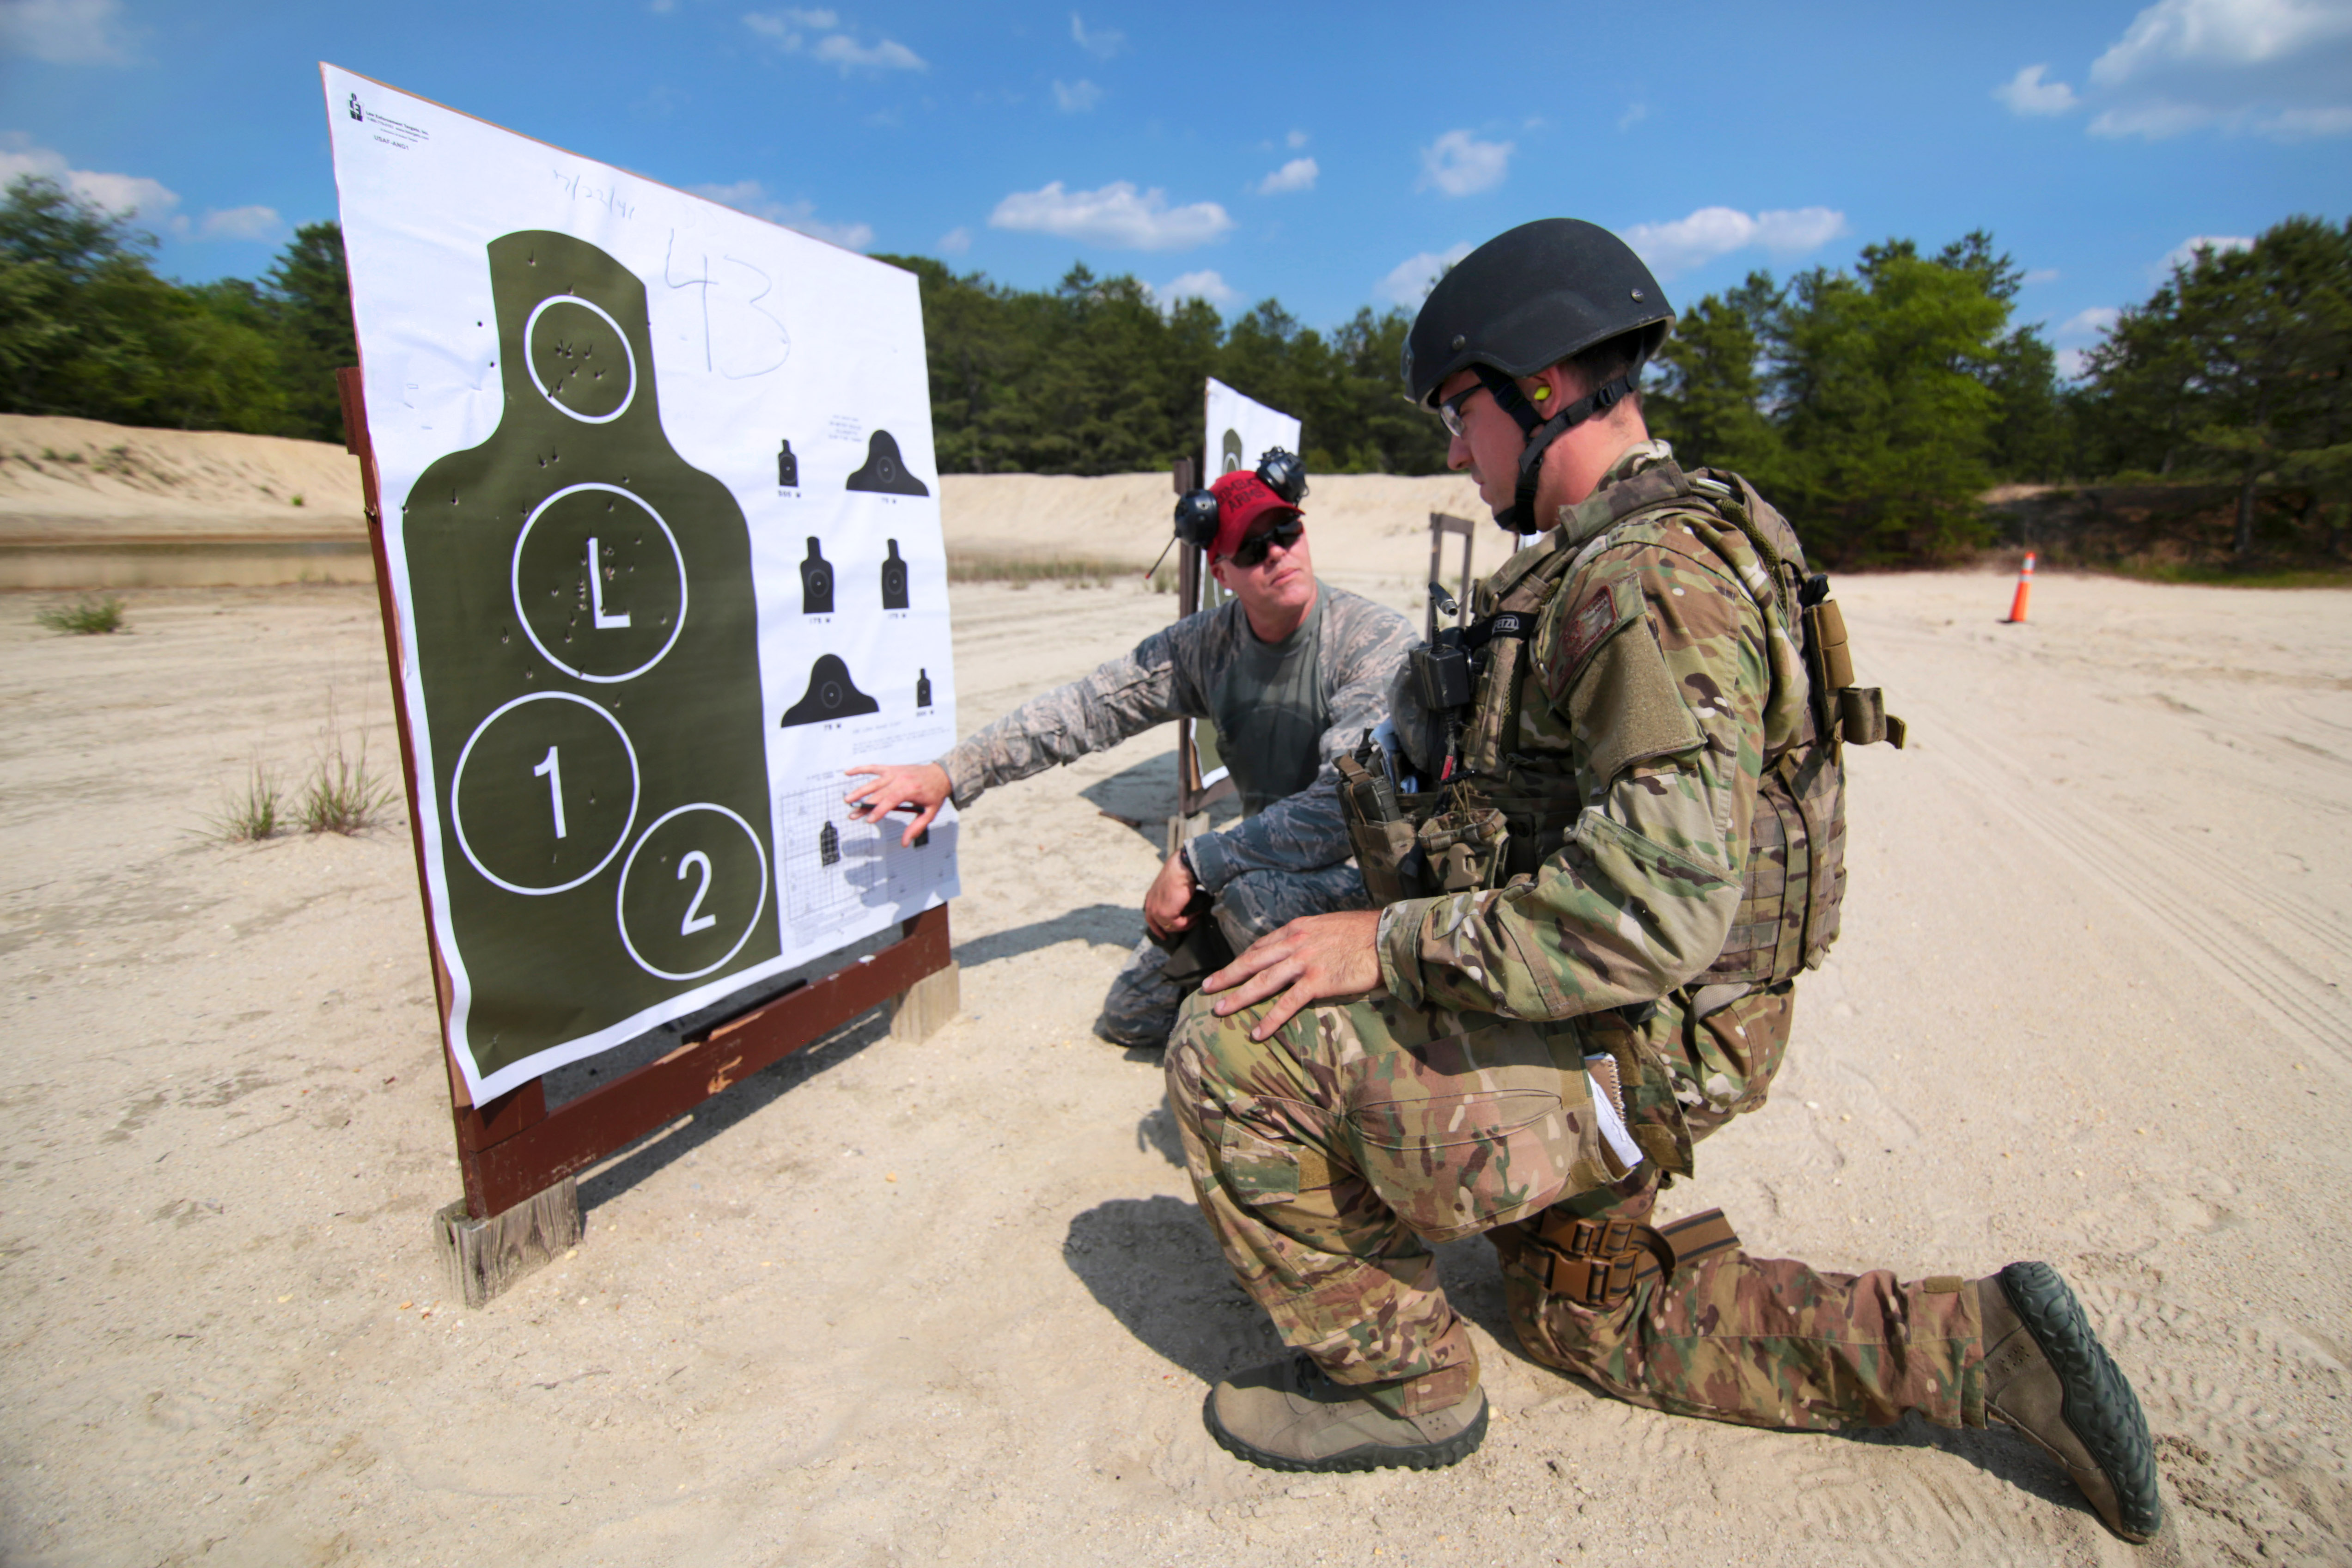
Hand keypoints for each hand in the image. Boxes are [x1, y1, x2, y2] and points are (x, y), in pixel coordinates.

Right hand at [843, 762, 951, 847]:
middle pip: (879, 794)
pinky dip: (860, 769)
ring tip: (848, 800)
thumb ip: (916, 827)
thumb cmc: (934, 794)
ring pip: (873, 782)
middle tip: (853, 815)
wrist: (941, 774)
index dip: (879, 810)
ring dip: (859, 791)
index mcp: (910, 790)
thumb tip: (905, 843)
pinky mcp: (891, 769)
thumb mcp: (930, 813)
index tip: (869, 820)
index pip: (891, 800)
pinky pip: (874, 768)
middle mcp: (901, 779)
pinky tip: (848, 773)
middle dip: (865, 806)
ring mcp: (895, 773)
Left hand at [1143, 849, 1197, 939]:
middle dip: (1173, 930)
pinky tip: (1197, 913)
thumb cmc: (1180, 873)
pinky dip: (1190, 921)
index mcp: (1150, 898)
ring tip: (1197, 916)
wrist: (1182, 868)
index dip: (1157, 928)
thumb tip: (1180, 905)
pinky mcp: (1166, 914)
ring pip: (1171, 927)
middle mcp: (1150, 905)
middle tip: (1187, 927)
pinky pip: (1180, 924)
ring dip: (1186, 923)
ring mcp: (1157, 911)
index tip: (1164, 936)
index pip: (1150, 918)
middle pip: (1160, 925)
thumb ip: (1170, 897)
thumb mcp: (1170, 887)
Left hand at [1202, 909, 1384, 1041]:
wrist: (1388, 936)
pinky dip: (1270, 1018)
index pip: (1260, 946)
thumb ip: (1311, 938)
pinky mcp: (1319, 981)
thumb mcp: (1329, 927)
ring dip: (1239, 996)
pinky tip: (1257, 1031)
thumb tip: (1302, 950)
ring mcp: (1305, 961)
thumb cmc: (1365, 932)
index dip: (1241, 960)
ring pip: (1263, 981)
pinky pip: (1288, 1003)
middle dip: (1227, 975)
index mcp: (1297, 928)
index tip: (1228, 970)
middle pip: (1252, 961)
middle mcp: (1295, 942)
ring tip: (1220, 1010)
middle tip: (1206, 988)